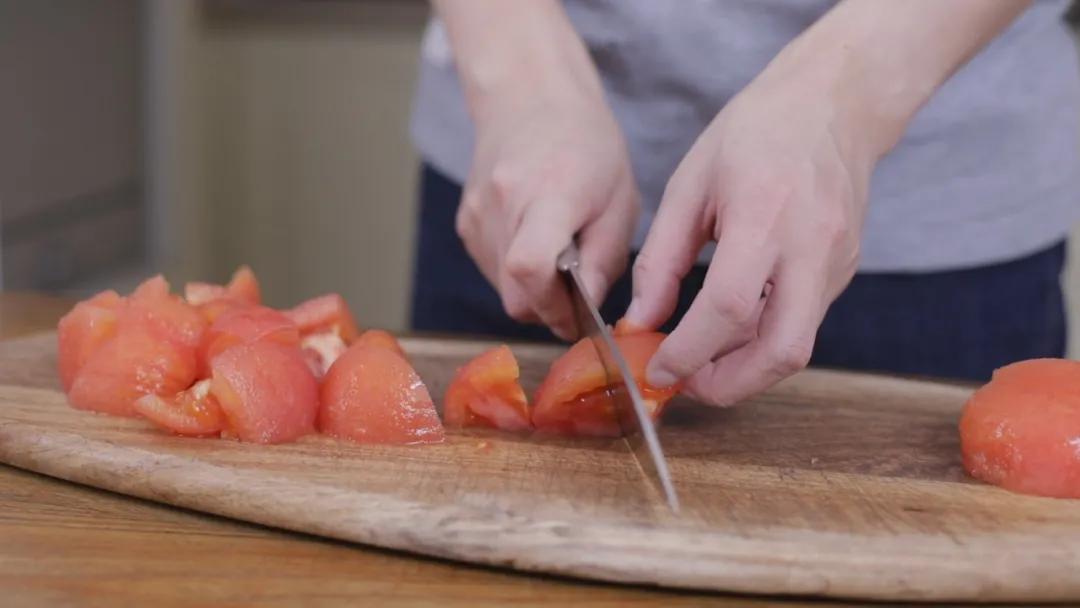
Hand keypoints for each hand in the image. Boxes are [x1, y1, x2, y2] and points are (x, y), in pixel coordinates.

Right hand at [457, 86, 638, 339]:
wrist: (532, 102)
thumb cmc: (586, 148)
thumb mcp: (619, 201)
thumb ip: (604, 261)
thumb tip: (588, 311)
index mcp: (548, 195)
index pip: (530, 267)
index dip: (554, 305)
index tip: (580, 313)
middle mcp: (502, 206)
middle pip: (514, 295)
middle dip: (550, 309)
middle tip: (578, 293)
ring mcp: (477, 216)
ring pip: (503, 289)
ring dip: (534, 291)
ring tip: (559, 254)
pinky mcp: (465, 224)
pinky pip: (492, 271)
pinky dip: (517, 274)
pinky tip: (536, 240)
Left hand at [625, 70, 873, 405]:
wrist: (836, 103)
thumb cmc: (756, 132)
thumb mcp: (690, 184)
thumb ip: (662, 258)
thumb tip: (641, 319)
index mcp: (763, 216)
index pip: (728, 308)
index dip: (689, 351)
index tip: (656, 369)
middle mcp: (810, 248)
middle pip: (782, 351)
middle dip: (729, 385)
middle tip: (685, 384)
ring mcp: (836, 264)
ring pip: (796, 346)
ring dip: (746, 369)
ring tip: (700, 360)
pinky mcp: (844, 271)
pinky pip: (803, 322)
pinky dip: (763, 339)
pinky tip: (731, 329)